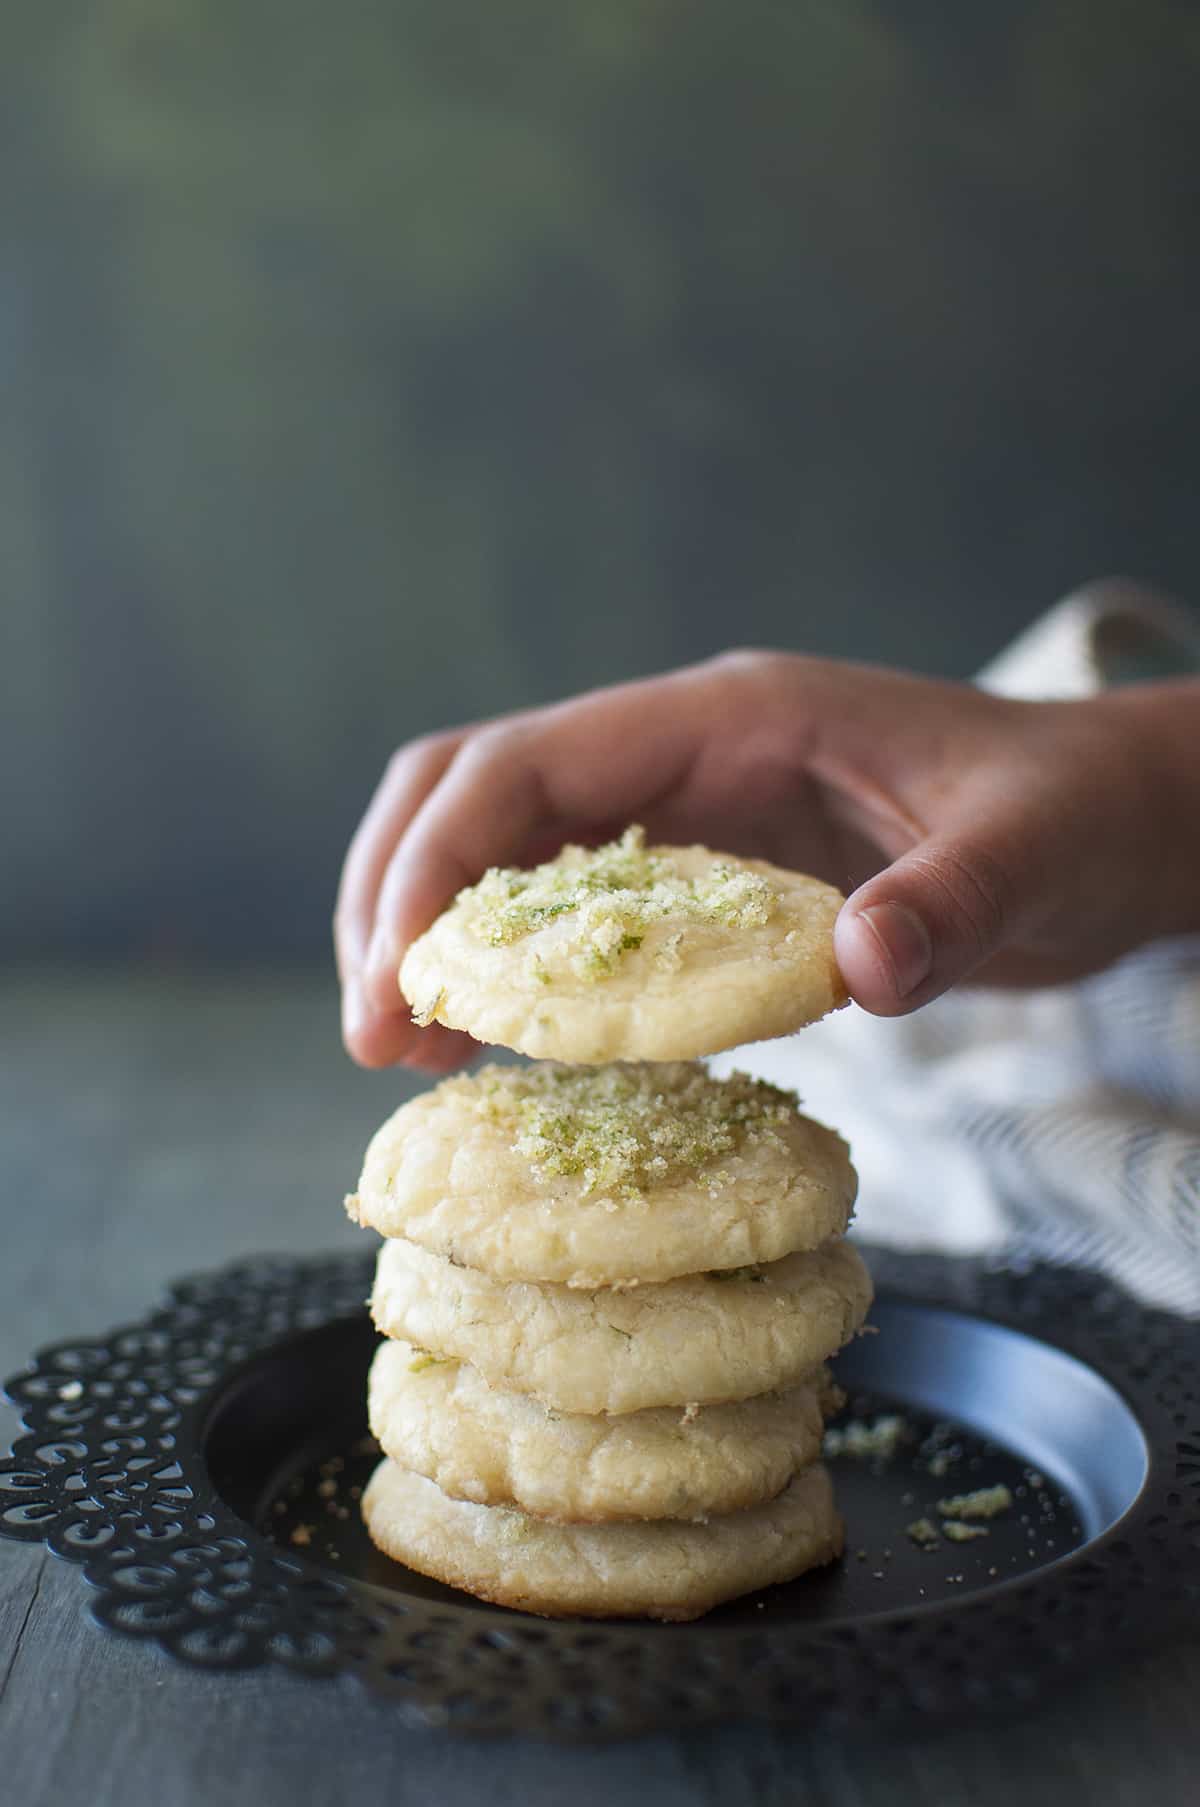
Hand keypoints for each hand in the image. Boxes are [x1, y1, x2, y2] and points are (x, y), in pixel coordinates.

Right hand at [334, 649, 1198, 1069]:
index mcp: (727, 716)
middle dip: (398, 898)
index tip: (393, 981)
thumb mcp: (1030, 851)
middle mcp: (682, 751)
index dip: (434, 863)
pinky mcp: (703, 872)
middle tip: (373, 1032)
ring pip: (504, 848)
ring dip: (436, 936)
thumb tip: (866, 972)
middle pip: (473, 791)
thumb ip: (954, 900)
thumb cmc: (1070, 813)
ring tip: (405, 1051)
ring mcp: (686, 808)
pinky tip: (497, 1047)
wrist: (1108, 820)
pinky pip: (568, 909)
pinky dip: (510, 970)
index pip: (524, 765)